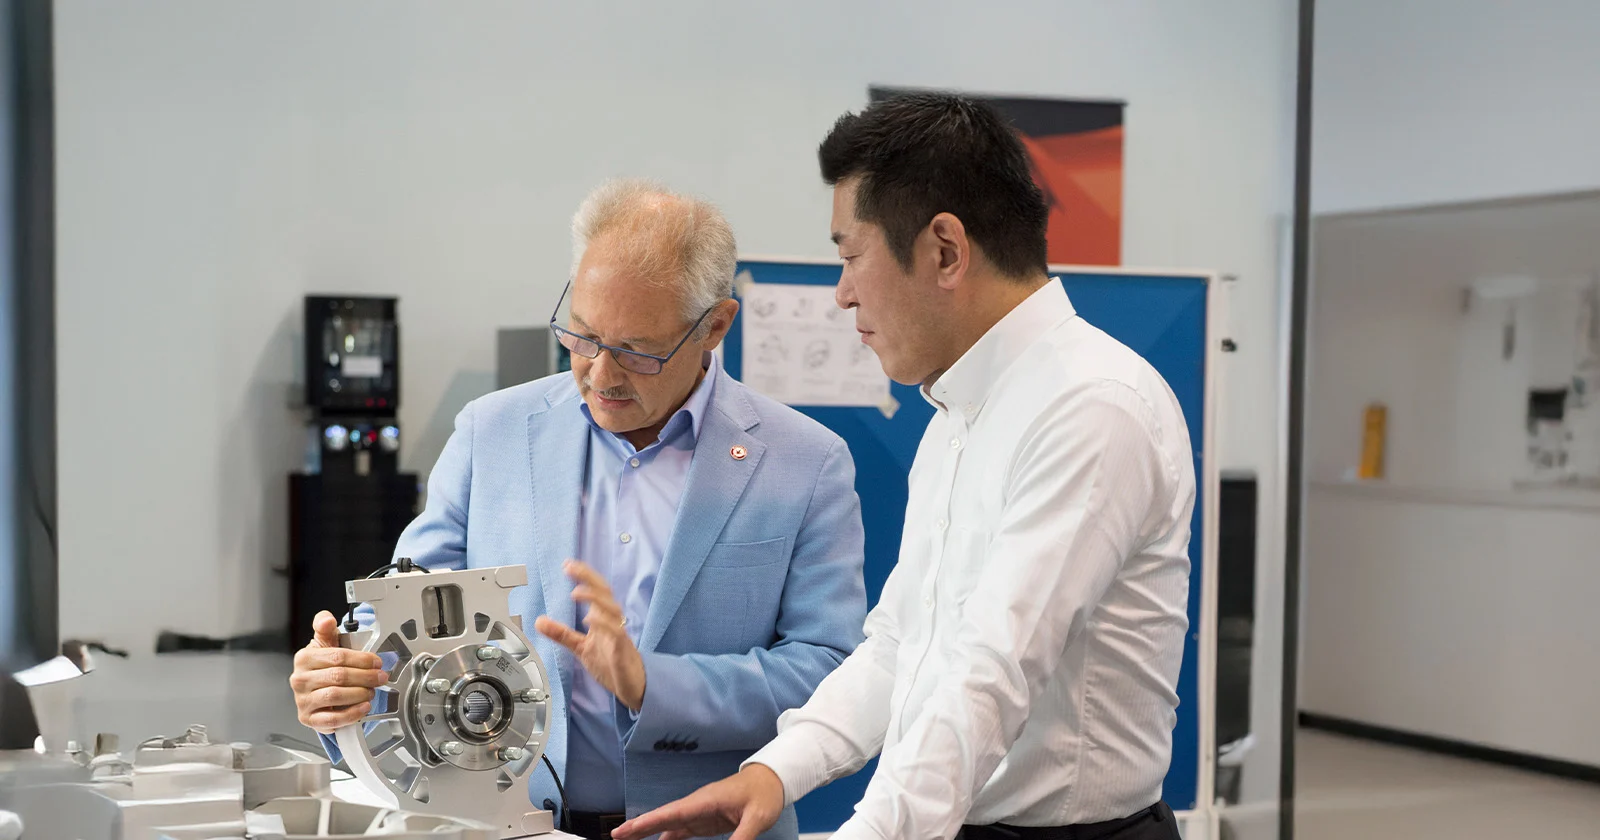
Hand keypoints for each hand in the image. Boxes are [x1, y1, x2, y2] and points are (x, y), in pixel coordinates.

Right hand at [289, 611, 388, 733]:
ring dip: (359, 694)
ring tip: (371, 692)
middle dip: (365, 677)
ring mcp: (303, 700)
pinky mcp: (308, 718)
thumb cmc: (324, 666)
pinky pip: (331, 719)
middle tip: (380, 678)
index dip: (362, 660)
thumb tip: (326, 619)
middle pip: (338, 677)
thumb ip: (326, 627)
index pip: (337, 657)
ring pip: (335, 696)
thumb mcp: (325, 643)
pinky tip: (363, 707)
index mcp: (304, 658)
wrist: (315, 689)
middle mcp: (300, 679)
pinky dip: (351, 714)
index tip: (377, 662)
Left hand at [534, 559, 646, 710]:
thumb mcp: (580, 647)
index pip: (595, 591)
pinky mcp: (622, 650)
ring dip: (595, 599)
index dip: (584, 577)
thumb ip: (561, 634)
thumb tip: (540, 621)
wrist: (632, 686)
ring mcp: (619, 635)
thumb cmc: (611, 664)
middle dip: (589, 578)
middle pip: (604, 593)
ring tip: (577, 592)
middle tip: (572, 568)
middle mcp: (613, 622)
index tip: (568, 565)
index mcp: (603, 619)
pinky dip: (604, 624)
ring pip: (612, 610)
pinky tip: (591, 619)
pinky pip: (616, 633)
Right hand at [612, 764, 785, 839]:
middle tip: (616, 836)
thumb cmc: (764, 793)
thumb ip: (742, 837)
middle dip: (639, 827)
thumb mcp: (757, 818)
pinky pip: (681, 829)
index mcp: (705, 800)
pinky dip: (667, 837)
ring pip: (668, 824)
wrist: (772, 779)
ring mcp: (699, 812)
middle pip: (663, 818)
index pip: (672, 813)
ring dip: (650, 832)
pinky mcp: (705, 819)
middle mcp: (697, 805)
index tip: (627, 829)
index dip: (648, 822)